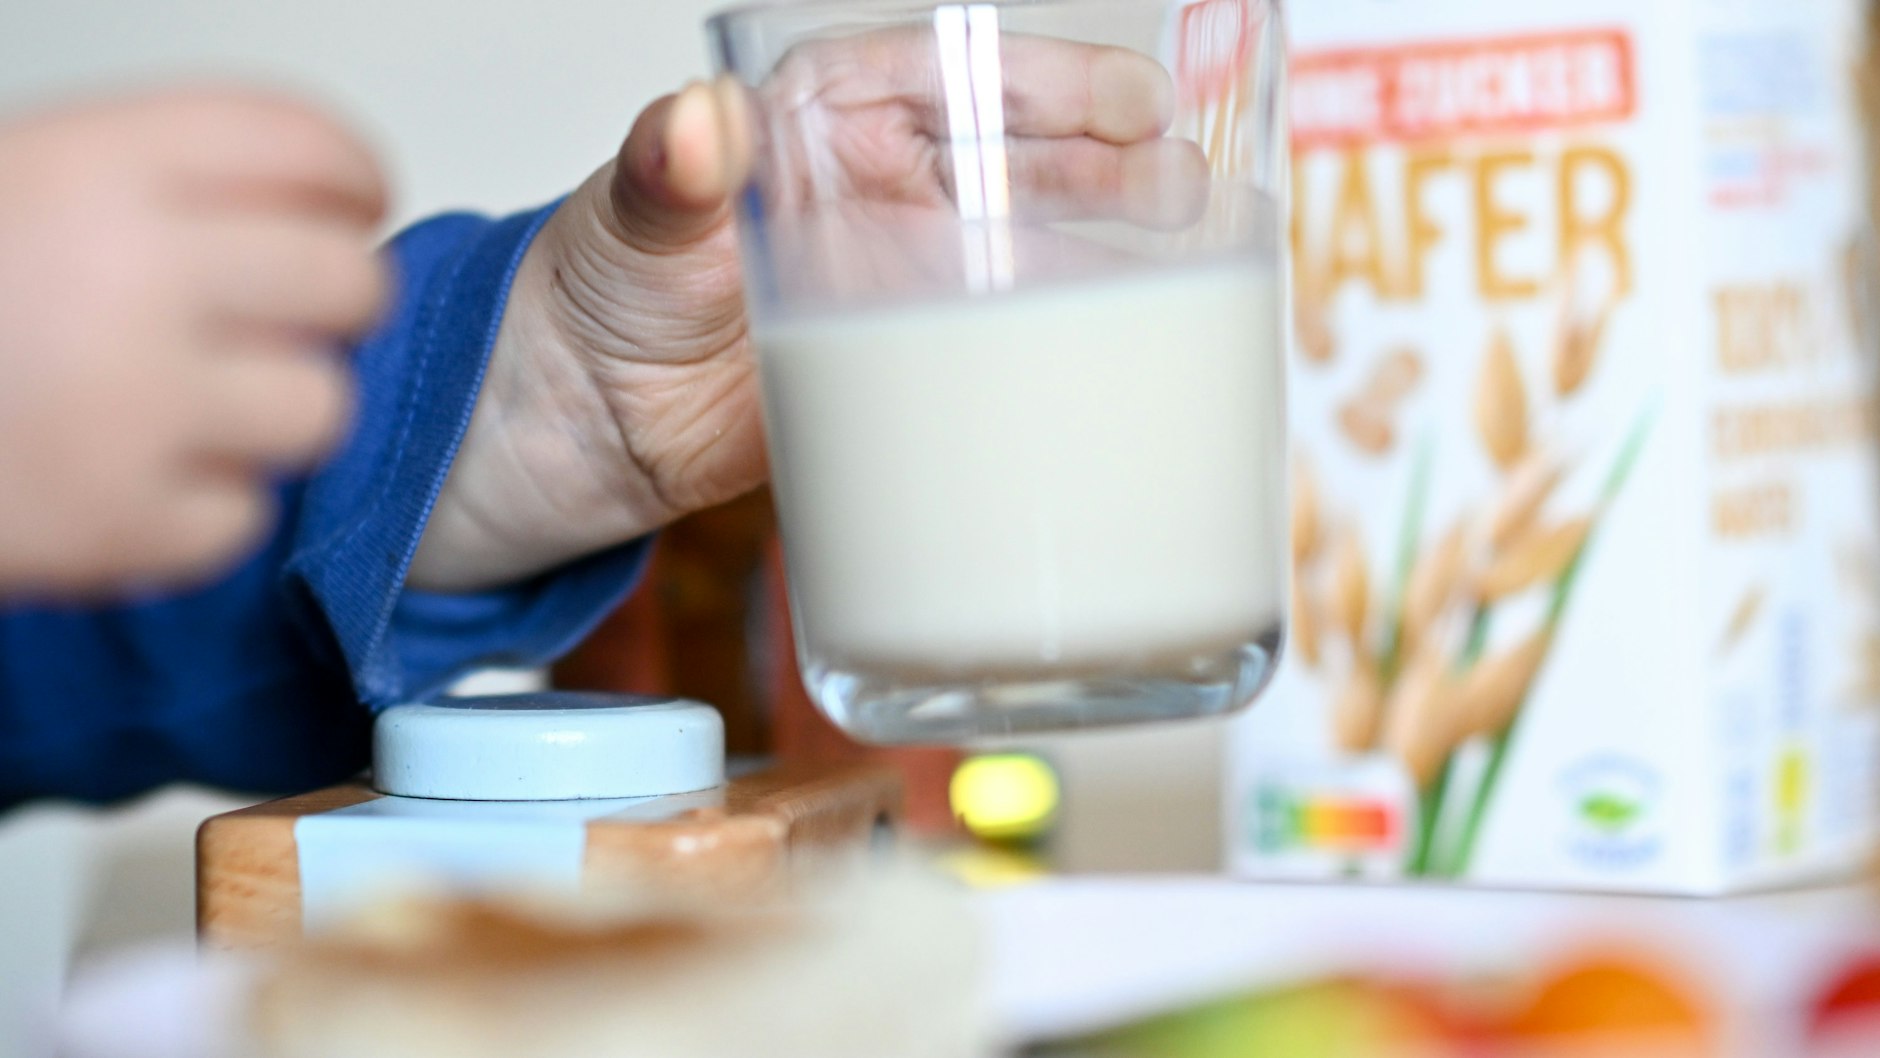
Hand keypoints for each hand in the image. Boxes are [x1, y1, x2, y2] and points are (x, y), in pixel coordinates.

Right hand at [0, 88, 388, 595]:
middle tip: (283, 315)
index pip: (309, 148)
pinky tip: (132, 476)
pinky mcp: (117, 527)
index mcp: (102, 163)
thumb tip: (316, 214)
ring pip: (321, 408)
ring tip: (193, 404)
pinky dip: (198, 508)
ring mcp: (132, 410)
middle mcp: (134, 274)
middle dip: (329, 302)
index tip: (349, 206)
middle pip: (350, 285)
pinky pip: (243, 516)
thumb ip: (158, 185)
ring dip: (272, 410)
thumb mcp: (19, 179)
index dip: (347, 181)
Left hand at [411, 32, 1196, 589]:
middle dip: (1112, 171)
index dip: (1051, 85)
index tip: (1134, 102)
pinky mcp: (898, 376)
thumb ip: (666, 171)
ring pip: (1022, 259)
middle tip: (1190, 191)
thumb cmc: (591, 290)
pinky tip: (1116, 367)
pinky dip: (1051, 359)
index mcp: (825, 123)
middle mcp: (878, 195)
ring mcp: (896, 288)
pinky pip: (990, 358)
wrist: (573, 429)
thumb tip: (696, 129)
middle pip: (1019, 165)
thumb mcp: (630, 218)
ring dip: (1106, 263)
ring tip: (1195, 271)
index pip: (954, 77)